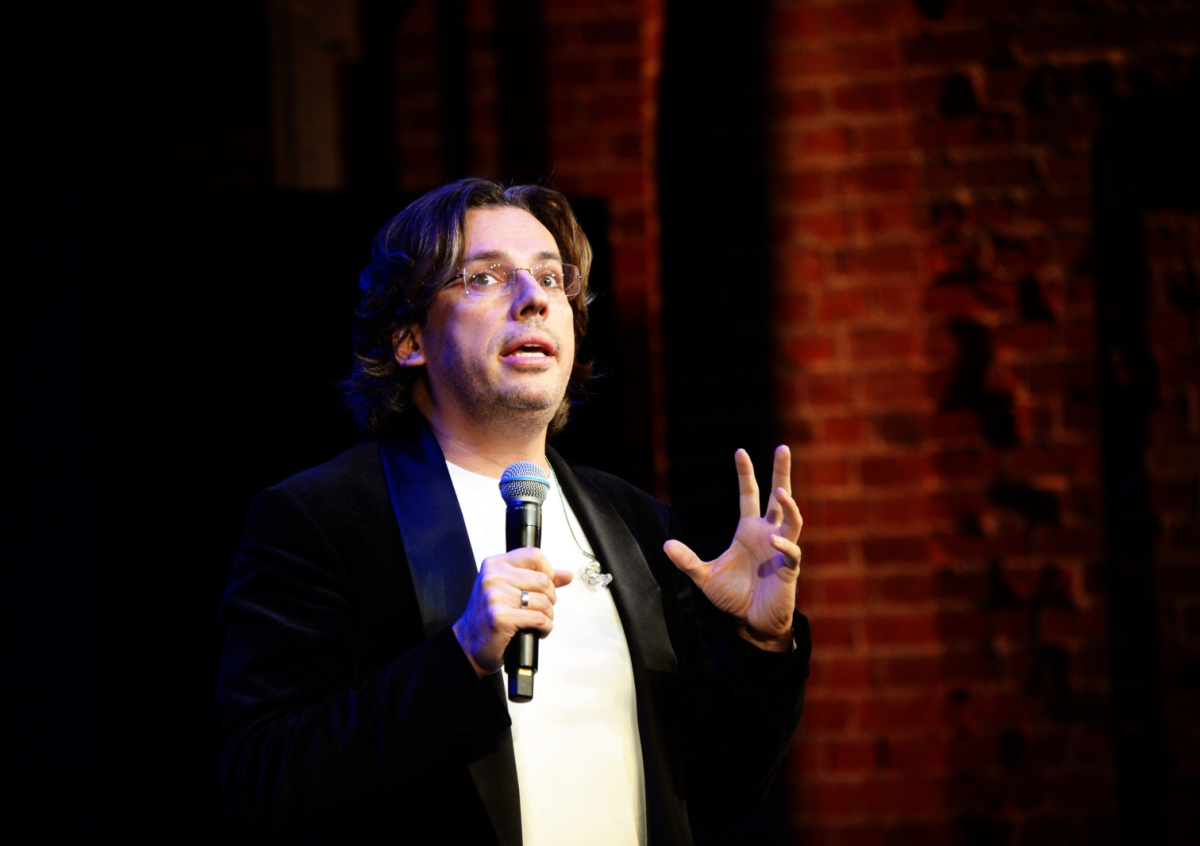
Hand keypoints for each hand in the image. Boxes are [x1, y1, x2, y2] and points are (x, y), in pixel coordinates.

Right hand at [452, 549, 573, 676]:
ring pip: (544, 601)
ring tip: (536, 621)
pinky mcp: (501, 618)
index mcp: (495, 565)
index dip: (548, 571)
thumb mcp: (508, 589)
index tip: (545, 586)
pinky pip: (539, 619)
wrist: (468, 644)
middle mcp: (493, 577)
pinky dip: (544, 628)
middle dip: (550, 598)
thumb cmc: (489, 616)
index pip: (535, 555)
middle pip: (543, 580)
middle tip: (540, 609)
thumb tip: (567, 575)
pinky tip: (536, 631)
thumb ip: (538, 578)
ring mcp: (496, 597)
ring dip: (547, 616)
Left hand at [664, 446, 802, 651]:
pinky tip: (773, 539)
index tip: (740, 451)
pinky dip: (784, 544)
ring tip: (781, 492)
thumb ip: (687, 561)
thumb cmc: (733, 597)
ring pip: (793, 520)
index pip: (750, 495)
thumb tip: (665, 544)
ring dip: (789, 506)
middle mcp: (767, 534)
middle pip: (780, 497)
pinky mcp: (789, 570)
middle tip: (782, 448)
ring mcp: (781, 550)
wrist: (751, 623)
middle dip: (782, 472)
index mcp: (749, 530)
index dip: (746, 474)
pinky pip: (792, 552)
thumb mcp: (705, 577)